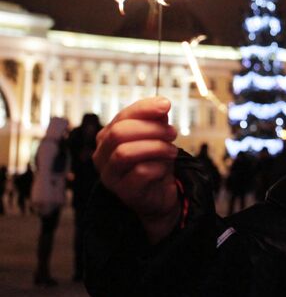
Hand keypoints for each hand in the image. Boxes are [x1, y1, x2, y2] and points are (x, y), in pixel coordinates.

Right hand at [94, 97, 179, 242]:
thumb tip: (162, 104)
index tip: (166, 105)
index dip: (144, 108)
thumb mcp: (156, 137)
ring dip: (155, 148)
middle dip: (151, 129)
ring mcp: (110, 175)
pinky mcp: (124, 192)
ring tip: (172, 151)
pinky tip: (165, 168)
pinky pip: (141, 173)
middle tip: (172, 133)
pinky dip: (159, 166)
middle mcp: (102, 155)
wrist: (160, 193)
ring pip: (125, 153)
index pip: (122, 116)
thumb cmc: (155, 161)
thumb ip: (156, 120)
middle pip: (119, 133)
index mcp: (107, 137)